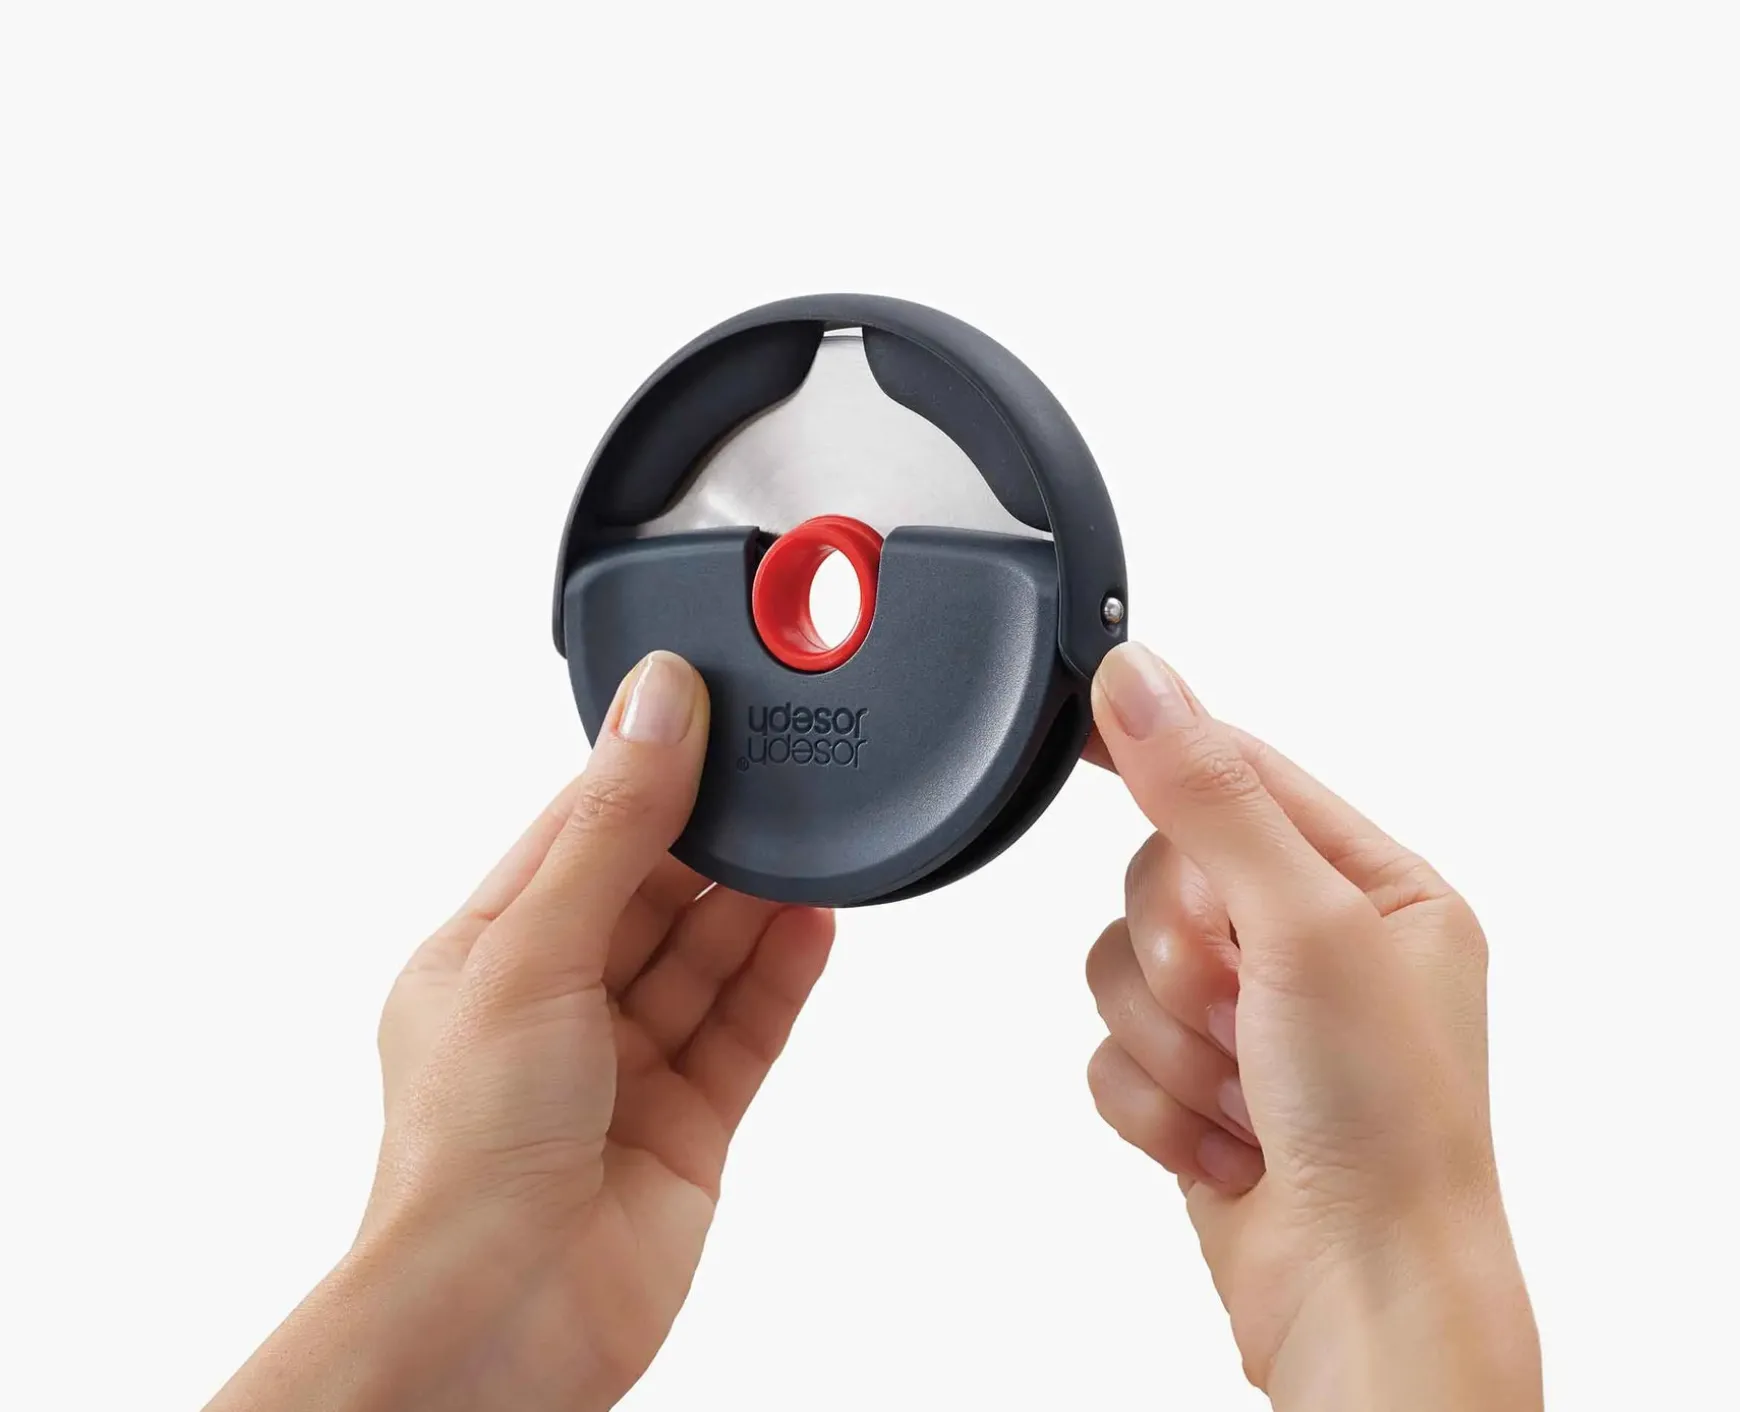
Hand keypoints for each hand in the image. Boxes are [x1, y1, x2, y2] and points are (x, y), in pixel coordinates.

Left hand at [208, 651, 833, 1411]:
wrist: (502, 1321)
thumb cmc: (468, 1153)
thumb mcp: (536, 949)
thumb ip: (614, 828)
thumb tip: (660, 702)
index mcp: (487, 953)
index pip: (579, 832)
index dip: (645, 772)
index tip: (709, 710)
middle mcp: (556, 1004)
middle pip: (655, 890)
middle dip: (715, 838)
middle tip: (781, 775)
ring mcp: (625, 1065)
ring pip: (706, 956)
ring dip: (757, 900)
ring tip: (816, 838)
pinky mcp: (688, 1121)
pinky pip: (745, 1026)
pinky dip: (782, 972)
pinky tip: (817, 920)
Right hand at [1084, 643, 1539, 1410]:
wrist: (1365, 1300)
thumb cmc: (1389, 1126)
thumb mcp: (1308, 924)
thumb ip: (1212, 799)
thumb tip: (1142, 683)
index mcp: (1372, 887)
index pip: (1242, 774)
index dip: (1166, 751)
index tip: (1089, 707)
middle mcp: (1311, 945)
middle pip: (1160, 877)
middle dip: (1186, 957)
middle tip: (1246, 1007)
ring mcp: (1251, 1021)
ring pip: (1120, 967)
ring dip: (1171, 1041)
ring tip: (1246, 1091)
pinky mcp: (1196, 1087)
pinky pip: (1106, 1051)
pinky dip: (1153, 1103)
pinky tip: (1224, 1142)